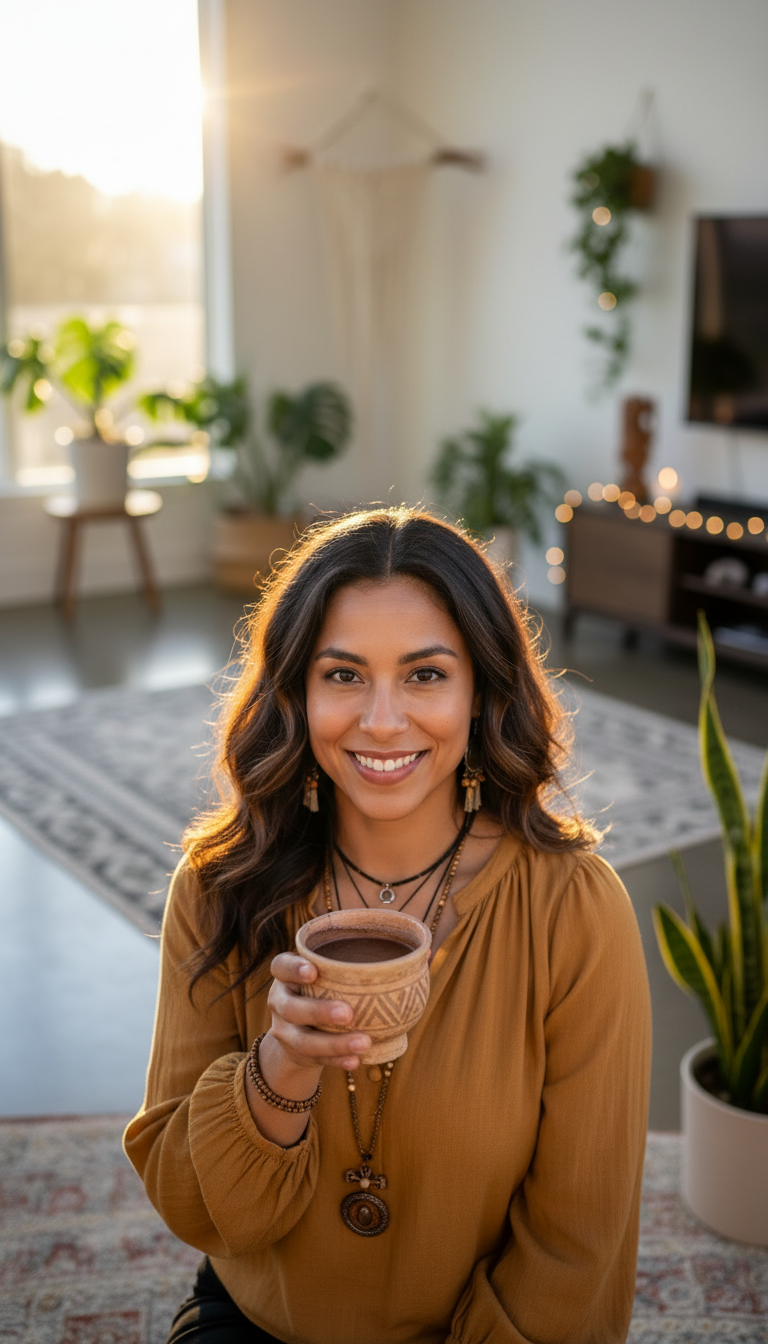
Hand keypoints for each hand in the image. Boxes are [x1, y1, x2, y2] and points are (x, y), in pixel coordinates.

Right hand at [245, 953, 370, 1146]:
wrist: (303, 1035)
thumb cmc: (331, 991)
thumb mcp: (337, 975)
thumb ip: (370, 961)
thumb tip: (426, 951)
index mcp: (289, 976)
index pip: (280, 966)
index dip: (293, 968)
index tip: (314, 971)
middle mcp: (281, 1002)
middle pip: (291, 1007)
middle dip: (318, 1010)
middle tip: (348, 1013)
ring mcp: (285, 1030)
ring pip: (303, 1040)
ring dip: (333, 1043)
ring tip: (363, 1043)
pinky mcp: (297, 1054)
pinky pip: (316, 1060)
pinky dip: (337, 1061)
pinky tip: (356, 1062)